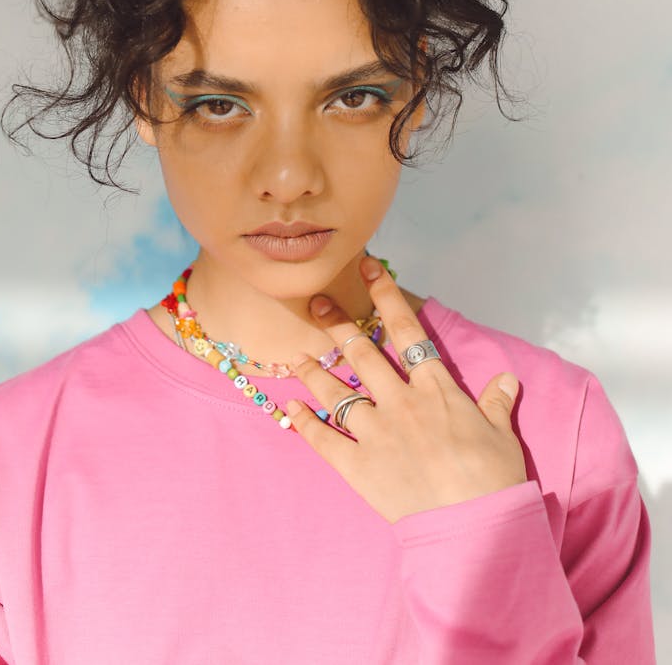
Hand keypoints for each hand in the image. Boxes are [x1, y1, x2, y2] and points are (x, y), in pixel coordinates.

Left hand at [286, 256, 526, 523]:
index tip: (368, 268)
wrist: (473, 526)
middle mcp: (400, 401)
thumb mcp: (502, 434)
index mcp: (436, 388)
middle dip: (337, 323)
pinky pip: (323, 438)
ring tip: (295, 354)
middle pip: (362, 353)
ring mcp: (375, 432)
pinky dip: (303, 421)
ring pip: (336, 391)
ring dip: (314, 370)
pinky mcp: (358, 466)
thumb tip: (507, 380)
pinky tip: (288, 407)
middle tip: (316, 300)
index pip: (407, 330)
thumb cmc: (493, 479)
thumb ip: (496, 403)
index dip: (386, 296)